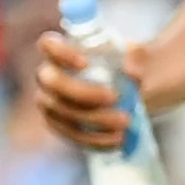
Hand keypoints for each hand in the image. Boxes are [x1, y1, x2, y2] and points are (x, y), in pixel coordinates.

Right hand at [27, 27, 128, 153]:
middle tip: (115, 97)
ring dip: (93, 120)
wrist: (128, 90)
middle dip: (82, 92)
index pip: (48, 44)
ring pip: (61, 112)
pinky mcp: (61, 126)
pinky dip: (95, 140)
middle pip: (52, 83)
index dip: (61, 53)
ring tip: (126, 122)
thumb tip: (132, 72)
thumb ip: (137, 57)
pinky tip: (118, 140)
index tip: (85, 64)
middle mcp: (49, 75)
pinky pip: (71, 135)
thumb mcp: (136, 56)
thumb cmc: (123, 65)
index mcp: (62, 51)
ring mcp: (51, 103)